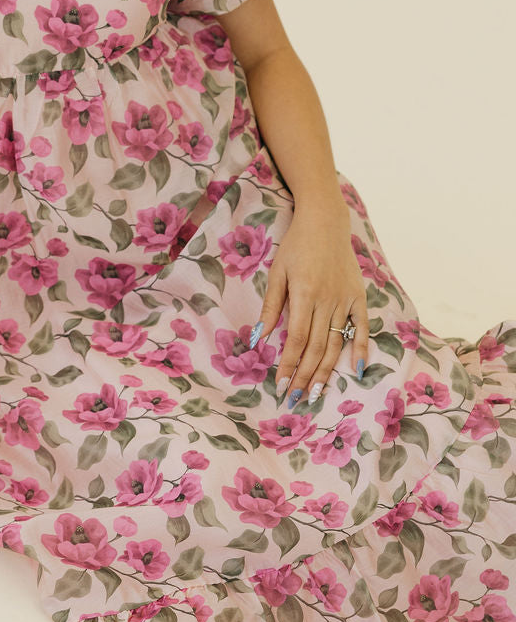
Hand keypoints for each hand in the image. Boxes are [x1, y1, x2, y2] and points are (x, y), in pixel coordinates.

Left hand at [250, 208, 367, 406]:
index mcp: (304, 294)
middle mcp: (327, 300)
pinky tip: (356, 370)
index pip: (297, 339)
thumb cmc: (295, 247)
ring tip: (316, 393)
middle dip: (304, 376)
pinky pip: (362, 328)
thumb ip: (271, 306)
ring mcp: (345, 300)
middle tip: (295, 399)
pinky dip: (361, 349)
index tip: (280, 385)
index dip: (289, 364)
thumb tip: (258, 337)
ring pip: (336, 343)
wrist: (325, 222)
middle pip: (316, 347)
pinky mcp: (359, 297)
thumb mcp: (277, 272)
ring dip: (326, 370)